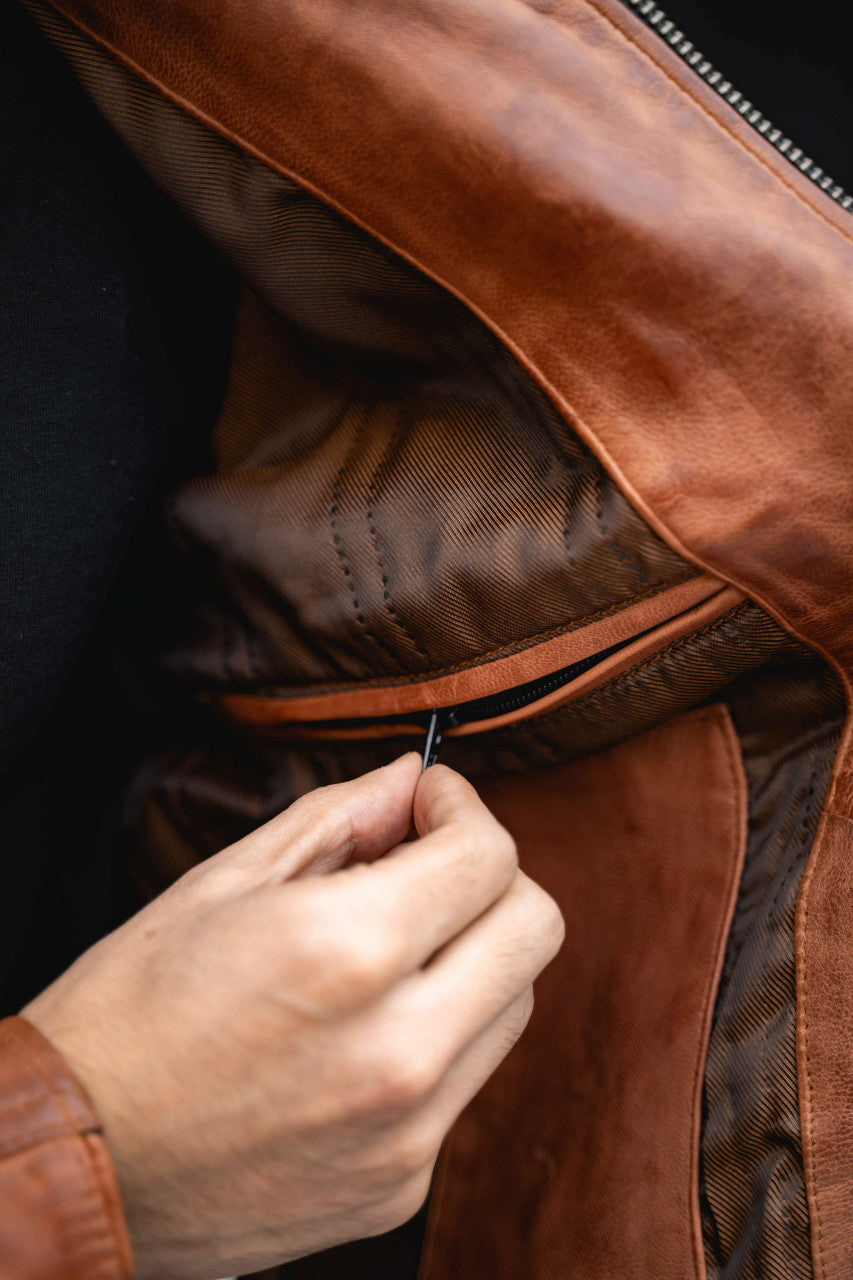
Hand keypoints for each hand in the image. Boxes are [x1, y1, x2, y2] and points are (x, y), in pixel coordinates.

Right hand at [23, 755, 563, 1279]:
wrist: (75, 1161)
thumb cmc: (128, 1012)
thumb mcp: (222, 883)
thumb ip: (338, 817)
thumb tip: (412, 780)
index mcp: (345, 952)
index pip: (488, 858)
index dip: (466, 809)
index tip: (432, 802)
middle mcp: (397, 1048)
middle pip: (535, 928)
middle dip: (493, 875)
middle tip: (429, 861)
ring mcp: (408, 1129)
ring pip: (515, 1002)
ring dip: (474, 951)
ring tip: (393, 944)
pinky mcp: (402, 1186)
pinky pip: (467, 1079)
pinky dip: (440, 1030)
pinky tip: (368, 1022)